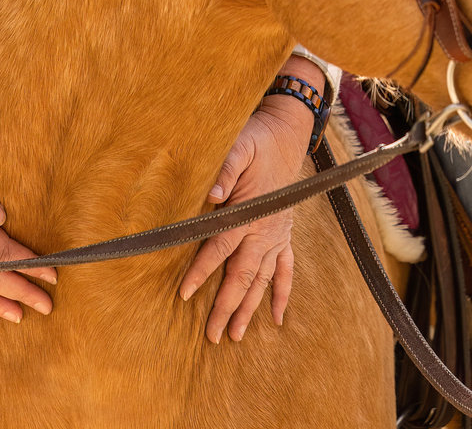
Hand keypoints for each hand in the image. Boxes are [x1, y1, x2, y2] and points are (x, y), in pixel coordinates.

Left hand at [178, 94, 313, 342]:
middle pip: (242, 275)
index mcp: (248, 212)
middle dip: (226, 306)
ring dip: (249, 308)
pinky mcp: (284, 235)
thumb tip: (210, 194)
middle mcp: (264, 230)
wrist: (286, 136)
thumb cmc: (256, 141)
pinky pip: (287, 270)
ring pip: (263, 280)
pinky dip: (282, 294)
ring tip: (236, 336)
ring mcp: (277, 235)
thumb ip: (225, 170)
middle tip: (212, 336)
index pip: (219, 247)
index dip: (201, 271)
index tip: (184, 294)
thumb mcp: (239, 146)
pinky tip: (277, 318)